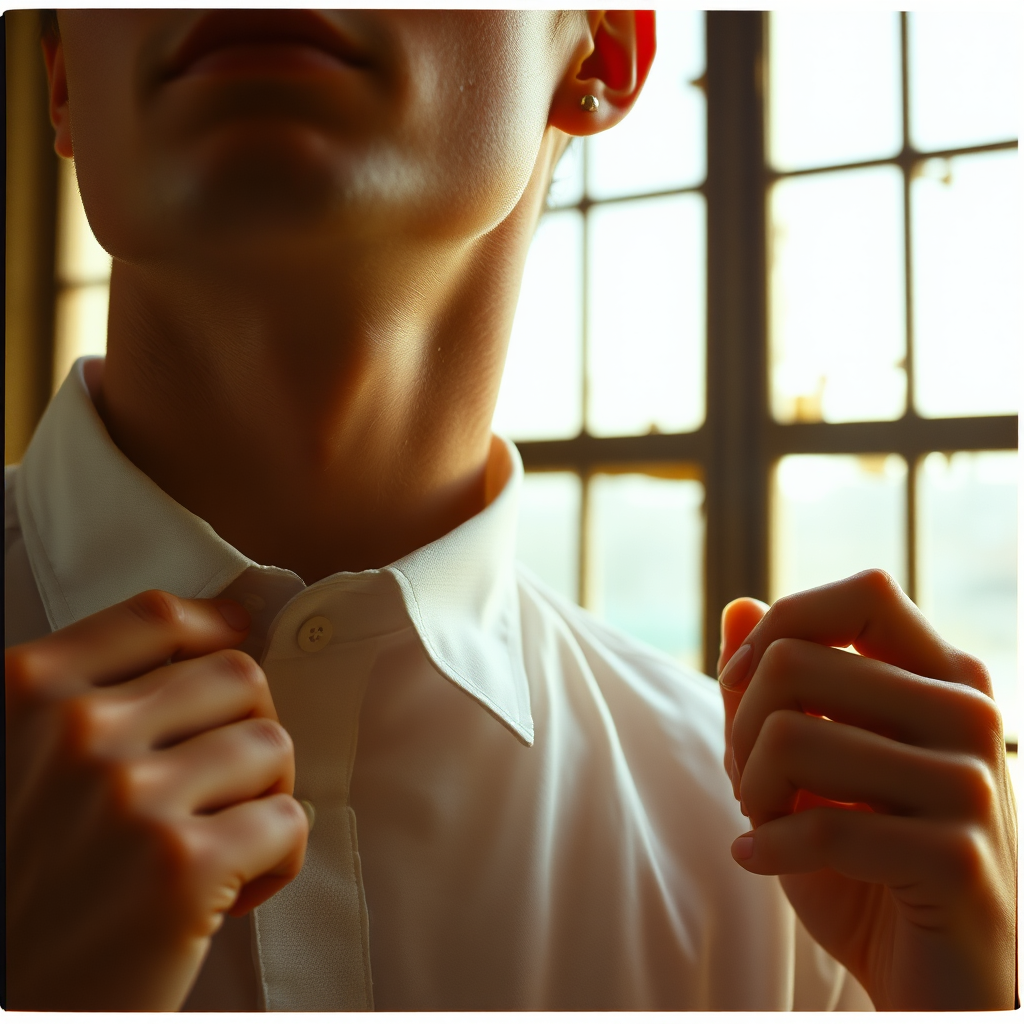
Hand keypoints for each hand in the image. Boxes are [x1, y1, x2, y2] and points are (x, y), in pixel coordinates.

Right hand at [6, 590, 308, 1010]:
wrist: (5, 1007)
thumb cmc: (23, 883)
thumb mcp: (21, 761)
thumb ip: (92, 697)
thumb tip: (225, 624)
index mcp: (24, 693)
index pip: (158, 617)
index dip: (216, 624)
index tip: (238, 636)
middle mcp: (75, 734)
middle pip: (235, 675)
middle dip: (246, 726)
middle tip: (222, 784)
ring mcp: (131, 798)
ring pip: (271, 744)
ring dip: (263, 794)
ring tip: (218, 842)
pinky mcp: (182, 869)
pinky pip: (288, 821)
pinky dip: (276, 858)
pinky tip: (227, 892)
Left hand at [717, 570, 1016, 1009]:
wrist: (934, 982)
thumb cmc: (863, 860)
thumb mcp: (805, 764)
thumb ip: (773, 683)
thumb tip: (736, 605)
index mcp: (944, 679)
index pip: (864, 594)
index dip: (783, 625)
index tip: (740, 682)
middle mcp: (970, 716)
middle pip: (798, 664)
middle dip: (742, 728)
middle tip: (749, 780)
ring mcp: (973, 786)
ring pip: (793, 738)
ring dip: (749, 791)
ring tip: (761, 820)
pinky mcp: (959, 859)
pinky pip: (822, 827)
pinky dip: (766, 848)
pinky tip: (756, 860)